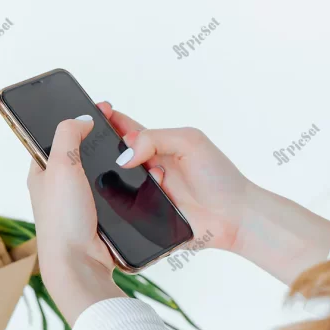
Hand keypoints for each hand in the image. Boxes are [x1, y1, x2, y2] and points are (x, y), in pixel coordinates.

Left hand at [27, 116, 123, 325]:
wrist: (79, 264)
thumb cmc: (63, 219)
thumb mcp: (60, 166)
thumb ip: (68, 135)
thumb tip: (81, 119)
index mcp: (41, 173)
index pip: (55, 139)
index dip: (75, 122)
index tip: (98, 110)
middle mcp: (57, 189)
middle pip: (82, 156)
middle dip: (101, 144)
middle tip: (121, 133)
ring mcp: (77, 204)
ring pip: (100, 176)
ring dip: (115, 167)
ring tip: (133, 155)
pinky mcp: (96, 220)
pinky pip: (112, 196)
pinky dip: (123, 188)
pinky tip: (135, 181)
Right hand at [101, 103, 329, 283]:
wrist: (234, 218)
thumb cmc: (219, 177)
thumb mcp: (190, 142)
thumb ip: (155, 138)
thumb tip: (124, 155)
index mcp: (156, 146)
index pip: (124, 129)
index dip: (108, 119)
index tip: (95, 111)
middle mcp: (145, 169)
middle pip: (112, 156)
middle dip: (108, 152)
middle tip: (120, 153)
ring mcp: (143, 193)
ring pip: (114, 184)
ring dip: (124, 180)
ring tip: (157, 179)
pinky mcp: (142, 216)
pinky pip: (121, 209)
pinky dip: (127, 203)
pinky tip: (150, 200)